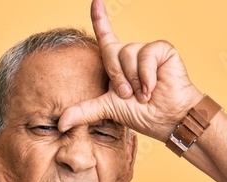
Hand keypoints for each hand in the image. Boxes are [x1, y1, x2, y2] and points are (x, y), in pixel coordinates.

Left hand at [58, 0, 204, 141]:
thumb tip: (60, 124)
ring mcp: (146, 51)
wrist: (166, 119)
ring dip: (134, 80)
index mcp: (117, 63)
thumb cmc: (141, 114)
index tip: (96, 0)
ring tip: (144, 94)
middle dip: (118, 78)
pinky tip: (153, 87)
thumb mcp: (107, 109)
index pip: (105, 35)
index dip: (99, 18)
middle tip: (129, 96)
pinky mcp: (161, 50)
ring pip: (127, 54)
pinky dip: (146, 75)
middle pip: (111, 52)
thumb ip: (83, 111)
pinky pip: (145, 55)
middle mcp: (130, 54)